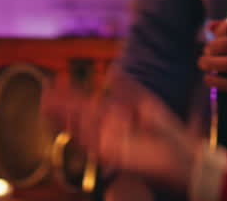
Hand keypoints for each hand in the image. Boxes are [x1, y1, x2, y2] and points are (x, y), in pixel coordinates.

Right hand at [43, 80, 201, 193]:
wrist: (182, 154)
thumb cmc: (166, 132)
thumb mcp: (144, 103)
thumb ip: (126, 88)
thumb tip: (112, 70)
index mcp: (113, 117)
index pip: (85, 103)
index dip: (69, 93)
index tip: (56, 80)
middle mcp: (106, 130)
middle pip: (77, 116)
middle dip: (60, 104)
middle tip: (44, 91)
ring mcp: (108, 142)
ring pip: (80, 128)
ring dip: (64, 115)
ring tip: (49, 101)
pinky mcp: (113, 155)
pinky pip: (92, 141)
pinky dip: (81, 130)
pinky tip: (70, 119)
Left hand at [200, 18, 226, 100]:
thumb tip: (209, 26)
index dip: (217, 32)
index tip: (213, 39)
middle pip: (226, 44)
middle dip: (210, 48)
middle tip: (206, 52)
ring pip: (226, 63)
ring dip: (208, 63)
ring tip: (202, 63)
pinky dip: (215, 81)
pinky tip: (208, 79)